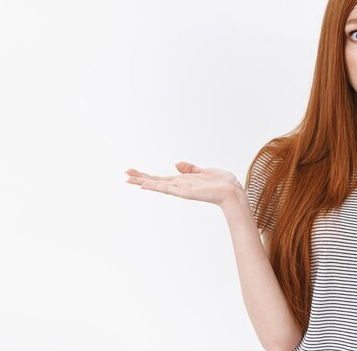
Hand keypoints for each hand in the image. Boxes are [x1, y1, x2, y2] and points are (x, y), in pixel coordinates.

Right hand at [125, 161, 243, 208]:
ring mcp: (181, 190)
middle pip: (156, 182)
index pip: (161, 179)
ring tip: (129, 180)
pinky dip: (156, 186)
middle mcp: (180, 186)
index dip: (148, 176)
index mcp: (183, 182)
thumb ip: (190, 168)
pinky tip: (145, 185)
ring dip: (143, 182)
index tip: (134, 173)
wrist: (232, 192)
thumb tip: (176, 164)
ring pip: (158, 185)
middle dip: (140, 178)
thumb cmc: (221, 183)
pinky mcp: (185, 192)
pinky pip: (168, 188)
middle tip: (124, 176)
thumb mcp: (204, 171)